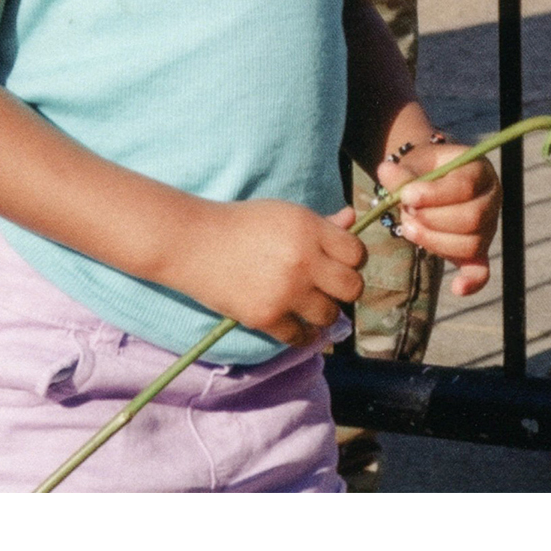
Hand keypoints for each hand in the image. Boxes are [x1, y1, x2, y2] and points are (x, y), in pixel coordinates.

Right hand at [159, 194, 369, 349]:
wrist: (193, 243)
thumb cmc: (240, 224)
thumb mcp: (282, 214)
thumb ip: (320, 222)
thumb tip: (351, 219)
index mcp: (309, 229)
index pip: (357, 253)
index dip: (352, 260)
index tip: (339, 263)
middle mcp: (303, 260)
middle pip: (352, 288)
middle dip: (344, 289)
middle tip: (329, 288)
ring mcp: (286, 291)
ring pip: (330, 315)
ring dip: (322, 313)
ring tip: (309, 306)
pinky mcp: (266, 316)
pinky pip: (300, 336)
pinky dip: (300, 333)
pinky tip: (295, 324)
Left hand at [375, 132, 494, 301]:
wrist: (434, 181)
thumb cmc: (428, 170)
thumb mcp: (416, 163)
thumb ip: (403, 172)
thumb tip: (385, 171)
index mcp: (479, 171)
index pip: (465, 186)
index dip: (434, 195)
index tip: (406, 196)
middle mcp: (491, 199)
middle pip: (472, 218)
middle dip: (432, 220)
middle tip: (408, 213)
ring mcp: (488, 228)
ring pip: (471, 244)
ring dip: (435, 242)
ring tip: (409, 229)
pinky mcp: (479, 251)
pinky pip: (481, 271)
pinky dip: (471, 282)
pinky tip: (457, 288)